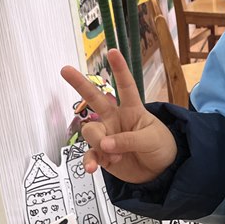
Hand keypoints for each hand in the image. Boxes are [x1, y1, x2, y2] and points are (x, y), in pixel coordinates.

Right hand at [61, 49, 177, 183]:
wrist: (159, 171)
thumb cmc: (159, 147)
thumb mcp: (151, 140)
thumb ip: (128, 140)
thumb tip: (103, 145)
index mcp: (132, 109)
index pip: (126, 86)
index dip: (120, 69)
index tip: (113, 52)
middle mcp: (115, 119)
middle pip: (94, 99)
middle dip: (79, 83)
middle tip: (64, 69)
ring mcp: (107, 135)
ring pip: (90, 131)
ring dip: (98, 143)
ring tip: (113, 156)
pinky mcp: (102, 154)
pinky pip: (89, 154)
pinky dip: (90, 161)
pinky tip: (92, 168)